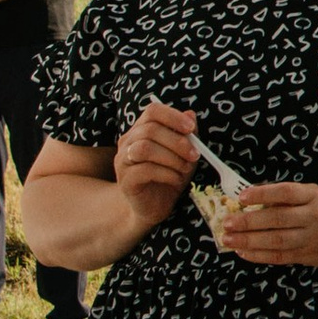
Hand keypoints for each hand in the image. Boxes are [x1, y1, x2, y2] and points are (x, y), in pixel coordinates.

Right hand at [113, 99, 201, 227]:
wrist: (153, 207)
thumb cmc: (168, 177)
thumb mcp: (183, 154)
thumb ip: (186, 135)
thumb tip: (191, 115)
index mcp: (141, 130)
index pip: (152, 111)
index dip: (172, 116)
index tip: (191, 128)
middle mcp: (128, 142)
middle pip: (150, 129)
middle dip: (177, 142)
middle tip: (194, 155)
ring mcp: (123, 161)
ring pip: (145, 148)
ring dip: (171, 158)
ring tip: (184, 169)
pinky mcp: (125, 180)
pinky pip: (145, 170)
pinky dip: (166, 173)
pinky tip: (176, 179)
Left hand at [216, 181, 317, 266]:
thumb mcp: (316, 194)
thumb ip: (289, 200)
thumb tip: (253, 203)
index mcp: (316, 196)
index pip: (286, 193)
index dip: (263, 194)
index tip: (242, 196)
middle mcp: (317, 217)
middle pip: (278, 220)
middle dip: (248, 222)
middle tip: (227, 223)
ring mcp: (315, 239)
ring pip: (277, 241)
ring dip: (249, 241)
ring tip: (229, 240)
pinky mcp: (311, 256)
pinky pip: (281, 257)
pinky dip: (260, 255)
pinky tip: (245, 253)